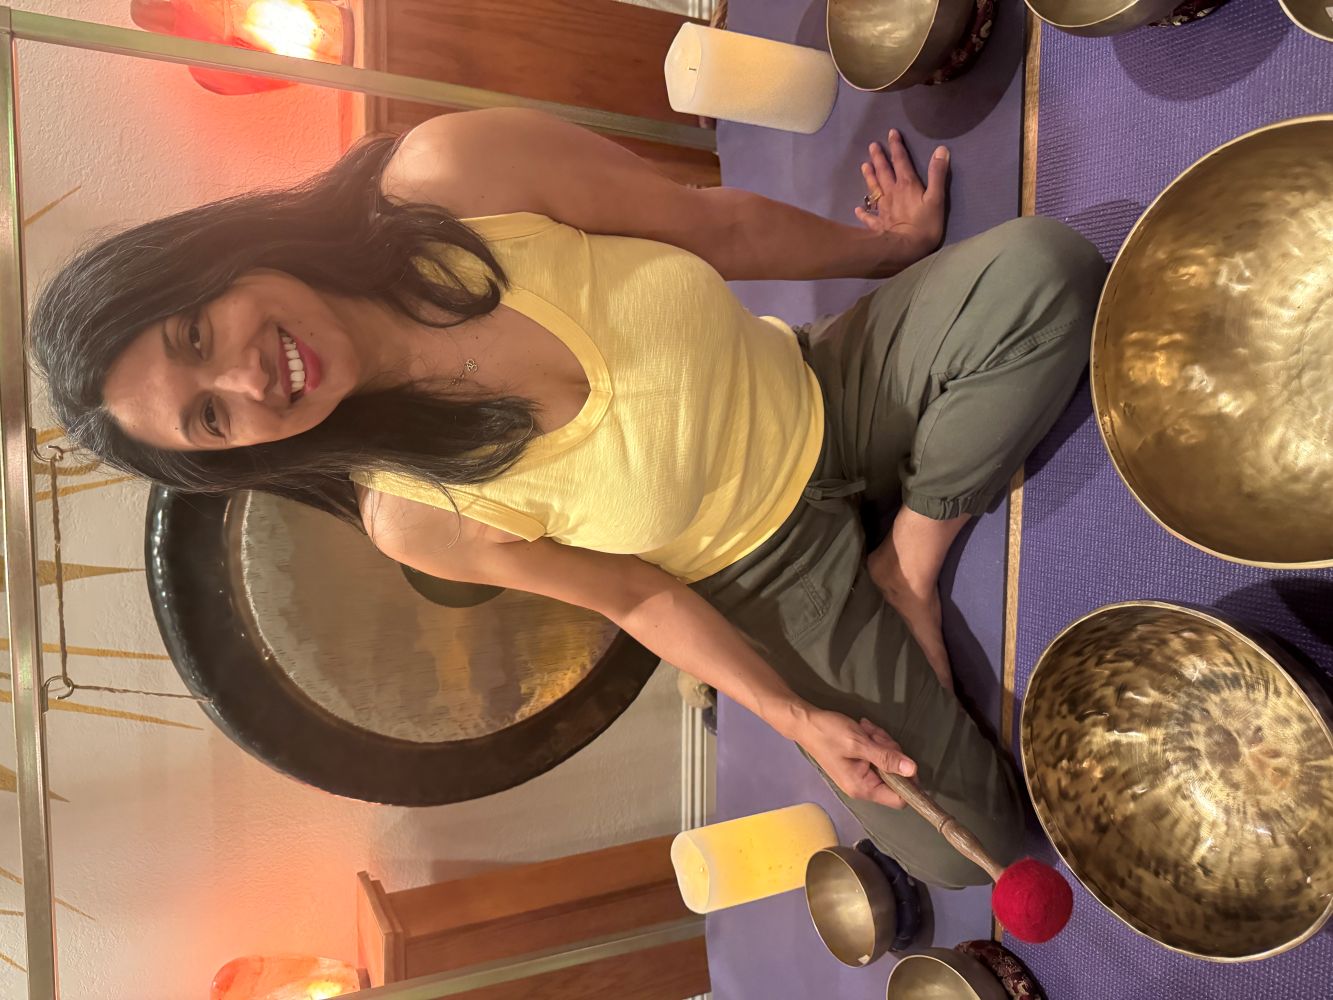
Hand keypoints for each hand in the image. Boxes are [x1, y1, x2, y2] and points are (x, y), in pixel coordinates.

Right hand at [794, 708, 916, 808]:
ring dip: (882, 743)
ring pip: (888, 763)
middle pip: (895, 777)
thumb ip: (886, 757)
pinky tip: (864, 730)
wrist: (805, 723)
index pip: (899, 799)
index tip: (905, 759)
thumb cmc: (828, 733)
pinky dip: (875, 741)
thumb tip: (912, 770)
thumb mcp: (859, 743)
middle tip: (875, 737)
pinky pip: (878, 756)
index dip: (908, 781)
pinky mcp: (859, 764)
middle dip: (891, 752)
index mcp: (863, 788)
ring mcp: (861, 775)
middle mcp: (863, 787)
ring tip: (866, 730)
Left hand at [854, 129, 948, 273]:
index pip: (901, 161)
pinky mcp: (878, 224)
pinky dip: (863, 212)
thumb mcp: (937, 198)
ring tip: (864, 165)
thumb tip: (940, 150)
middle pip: (884, 172)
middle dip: (879, 157)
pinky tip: (857, 209)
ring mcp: (883, 208)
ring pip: (874, 189)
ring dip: (869, 177)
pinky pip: (869, 217)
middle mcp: (892, 193)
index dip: (896, 147)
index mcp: (907, 184)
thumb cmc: (924, 225)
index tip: (891, 133)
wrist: (905, 250)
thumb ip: (938, 174)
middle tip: (872, 146)